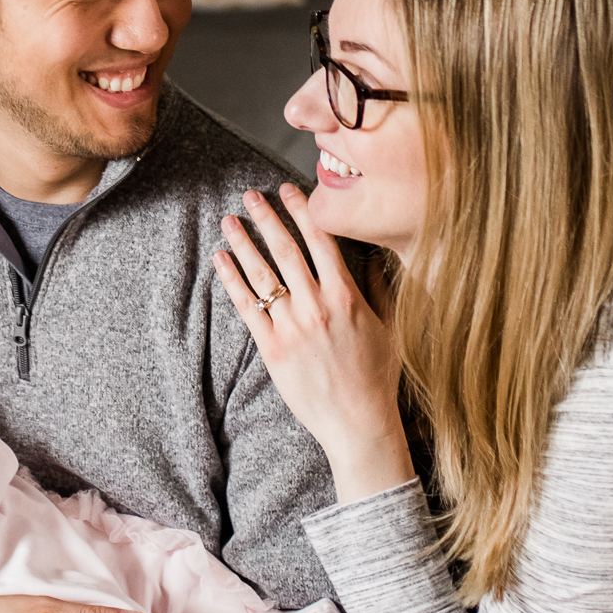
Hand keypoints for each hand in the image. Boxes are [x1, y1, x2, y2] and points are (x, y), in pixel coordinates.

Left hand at [213, 184, 414, 503]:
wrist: (358, 424)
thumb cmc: (378, 378)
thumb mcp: (390, 328)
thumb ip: (380, 289)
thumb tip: (376, 255)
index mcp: (347, 297)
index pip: (321, 241)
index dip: (303, 211)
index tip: (289, 189)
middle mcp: (317, 307)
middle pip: (286, 250)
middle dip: (267, 217)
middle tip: (250, 194)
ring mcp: (292, 328)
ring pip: (262, 275)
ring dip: (243, 243)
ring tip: (229, 220)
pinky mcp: (272, 350)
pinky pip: (247, 307)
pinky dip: (232, 280)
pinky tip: (221, 260)